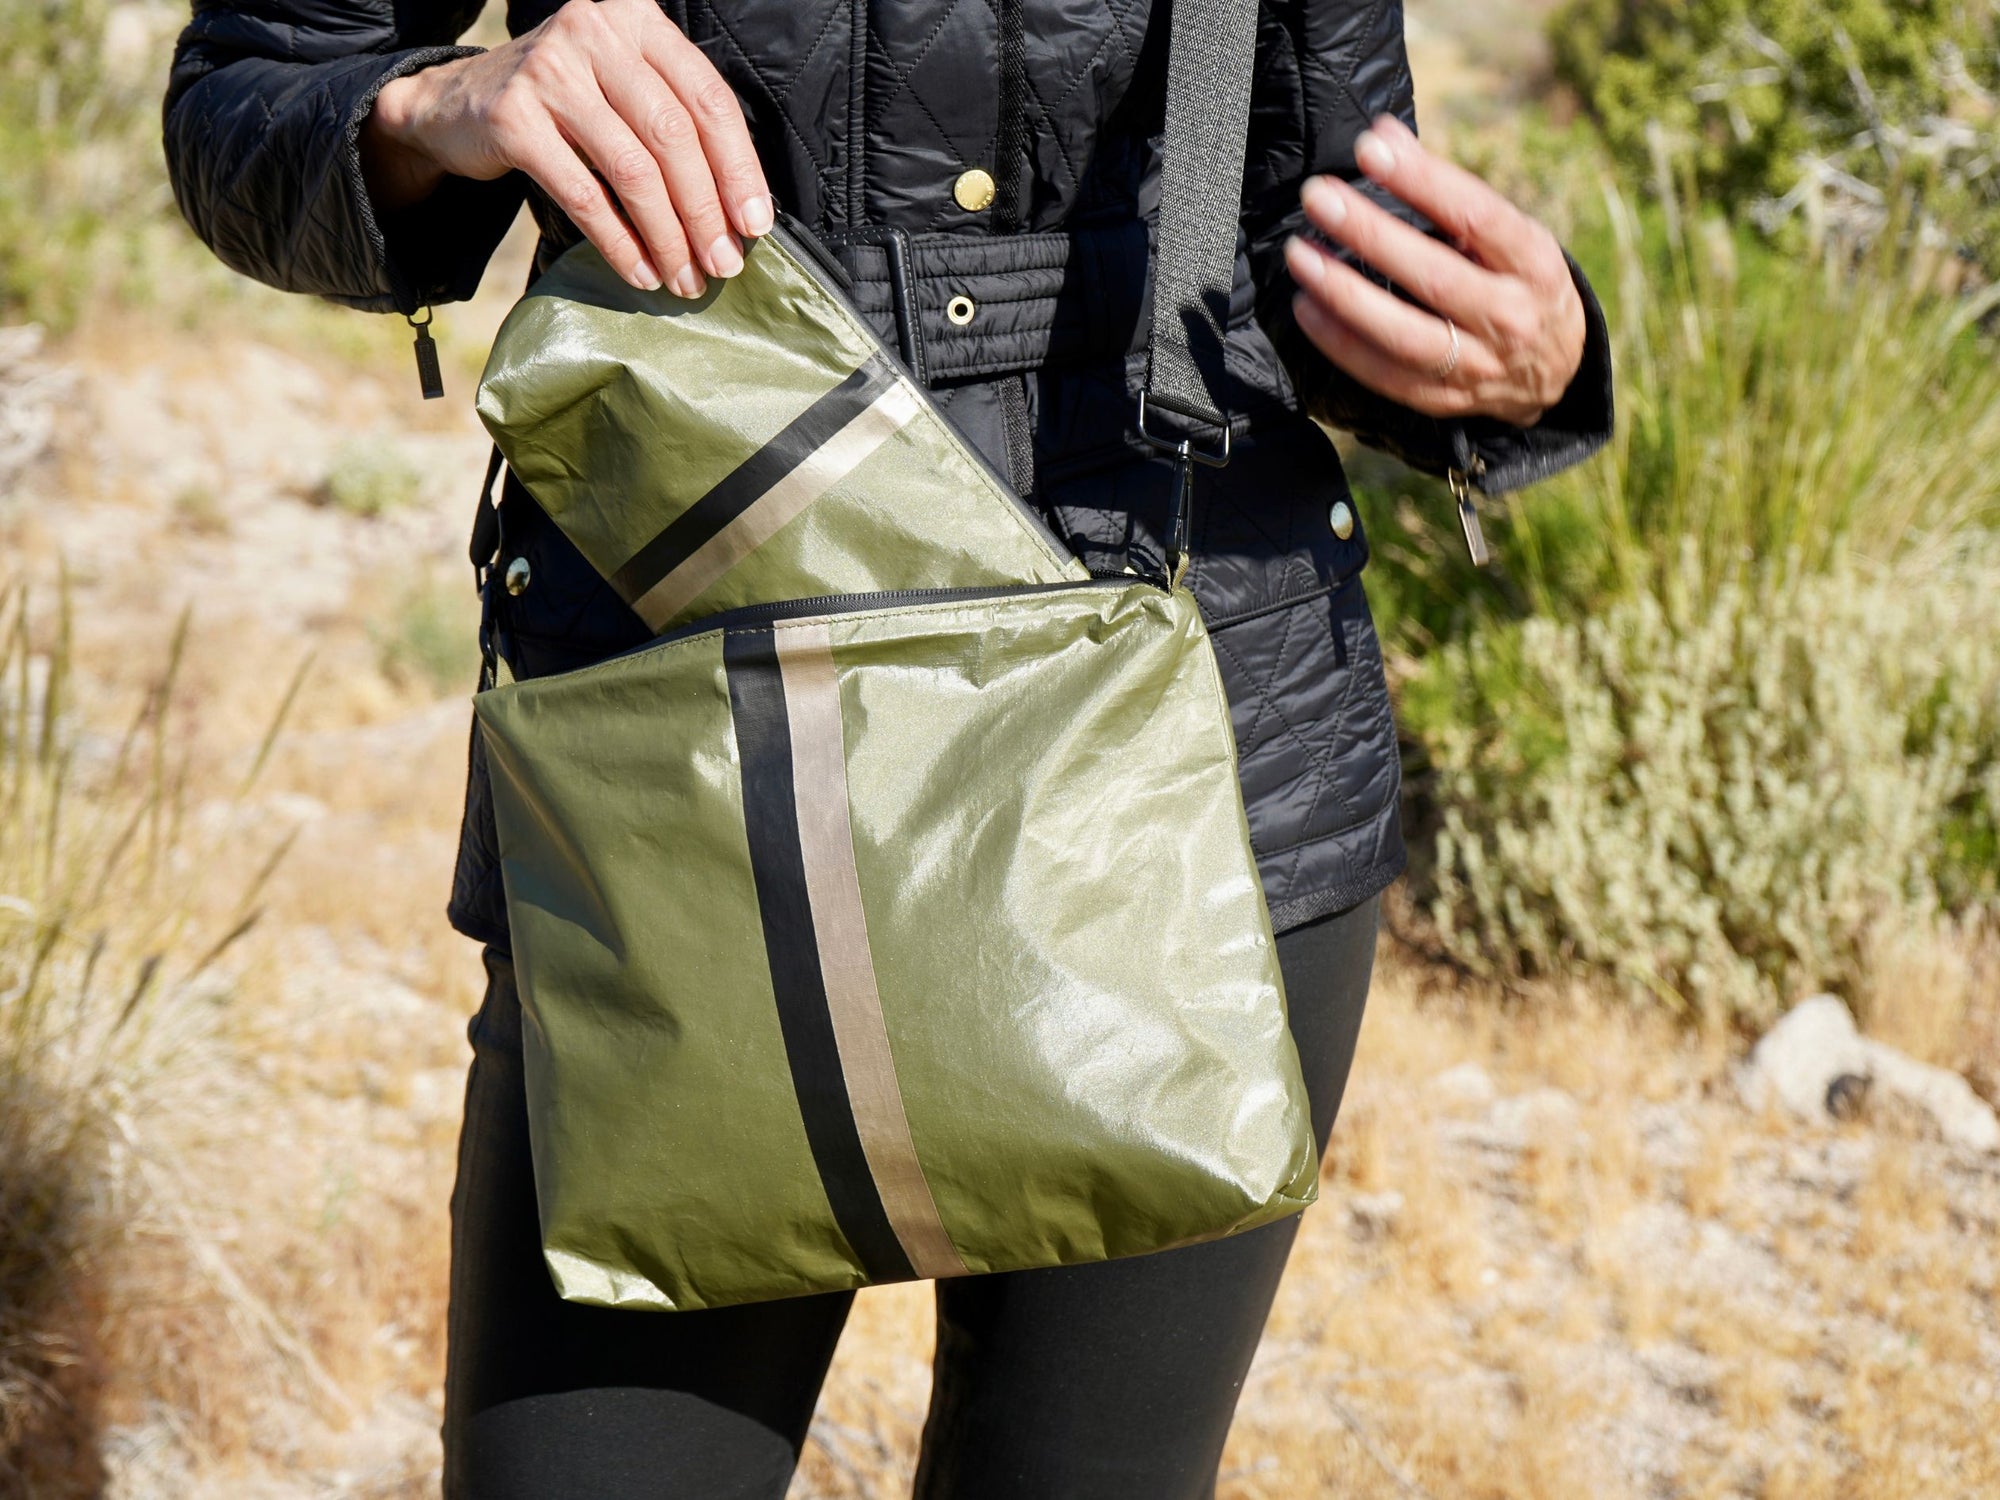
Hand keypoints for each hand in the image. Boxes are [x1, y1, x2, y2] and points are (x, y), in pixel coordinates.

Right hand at [360, 0, 771, 296]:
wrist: (457, 103)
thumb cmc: (565, 104)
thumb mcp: (623, 88)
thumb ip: (676, 122)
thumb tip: (740, 213)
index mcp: (637, 20)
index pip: (708, 98)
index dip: (739, 168)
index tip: (755, 227)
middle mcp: (595, 33)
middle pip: (673, 136)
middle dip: (705, 212)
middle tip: (723, 265)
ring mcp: (550, 72)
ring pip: (632, 169)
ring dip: (666, 237)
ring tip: (684, 278)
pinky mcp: (513, 118)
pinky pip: (583, 194)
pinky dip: (619, 243)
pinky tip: (640, 273)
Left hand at [1284, 114, 1584, 426]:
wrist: (1555, 370)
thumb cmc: (1519, 282)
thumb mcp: (1509, 234)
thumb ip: (1447, 193)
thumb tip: (1382, 135)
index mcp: (1533, 262)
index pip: (1476, 215)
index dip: (1422, 180)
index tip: (1371, 148)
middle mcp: (1509, 316)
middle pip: (1434, 277)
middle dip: (1370, 234)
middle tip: (1319, 198)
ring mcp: (1479, 365)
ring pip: (1404, 335)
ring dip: (1345, 295)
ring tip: (1301, 257)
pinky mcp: (1446, 399)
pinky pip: (1385, 376)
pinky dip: (1341, 344)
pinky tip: (1307, 308)